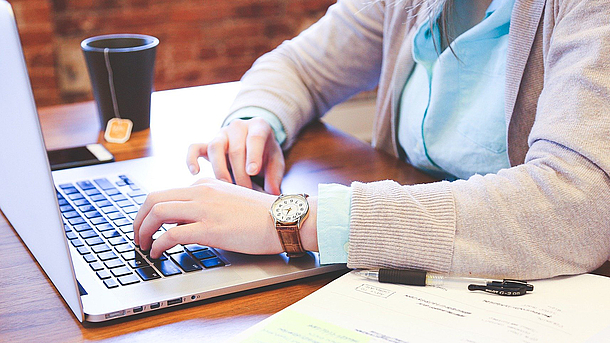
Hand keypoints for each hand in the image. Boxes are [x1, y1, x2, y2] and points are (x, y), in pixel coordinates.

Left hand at [133, 178, 318, 258]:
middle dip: (138, 219)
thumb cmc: (262, 215)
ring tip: (143, 246)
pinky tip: (158, 253)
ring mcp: (204, 209)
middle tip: (137, 235)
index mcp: (206, 184)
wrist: (283, 218)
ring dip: (143, 231)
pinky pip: (171, 234)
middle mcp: (201, 192)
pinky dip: (158, 245)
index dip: (150, 212)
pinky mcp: (209, 228)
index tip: (147, 225)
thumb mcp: (230, 201)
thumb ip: (208, 206)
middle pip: (154, 199)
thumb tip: (186, 223)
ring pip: (157, 213)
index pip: (167, 193)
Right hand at [186, 118, 283, 194]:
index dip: (253, 155)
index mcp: (258, 126)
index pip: (255, 138)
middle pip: (235, 148)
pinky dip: (192, 158)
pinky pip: (195, 147)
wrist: (254, 142)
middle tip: (245, 191)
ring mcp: (221, 134)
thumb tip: (273, 193)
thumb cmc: (266, 153)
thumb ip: (275, 176)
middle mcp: (238, 127)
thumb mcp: (276, 161)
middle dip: (239, 173)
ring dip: (220, 169)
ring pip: (215, 147)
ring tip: (226, 187)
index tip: (252, 171)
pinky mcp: (207, 144)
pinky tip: (195, 172)